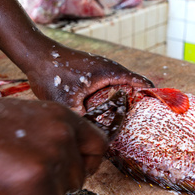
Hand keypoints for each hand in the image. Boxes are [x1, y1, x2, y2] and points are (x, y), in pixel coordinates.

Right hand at [0, 98, 106, 194]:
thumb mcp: (25, 116)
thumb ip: (51, 133)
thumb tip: (69, 153)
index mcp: (61, 118)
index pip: (98, 145)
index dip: (87, 161)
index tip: (73, 169)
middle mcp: (62, 138)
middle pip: (79, 178)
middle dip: (56, 184)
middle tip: (25, 177)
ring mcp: (51, 163)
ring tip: (10, 182)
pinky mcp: (37, 189)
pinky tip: (7, 194)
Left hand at [19, 35, 153, 113]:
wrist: (36, 55)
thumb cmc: (51, 75)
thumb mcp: (67, 104)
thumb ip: (83, 122)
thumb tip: (95, 139)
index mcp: (110, 72)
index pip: (140, 83)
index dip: (151, 97)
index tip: (158, 111)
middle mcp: (109, 67)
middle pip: (133, 86)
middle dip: (138, 103)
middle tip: (141, 124)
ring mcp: (101, 67)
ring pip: (121, 85)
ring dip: (125, 99)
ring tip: (127, 120)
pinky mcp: (93, 70)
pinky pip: (110, 84)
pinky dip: (114, 95)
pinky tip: (107, 110)